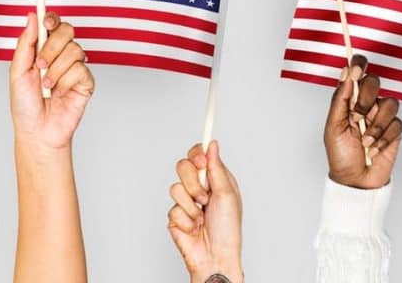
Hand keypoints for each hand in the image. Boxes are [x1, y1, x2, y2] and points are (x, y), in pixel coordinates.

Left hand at [9, 12, 93, 151]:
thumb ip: (26, 43)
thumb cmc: (25, 105)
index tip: (46, 21)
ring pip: (74, 50)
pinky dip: (65, 82)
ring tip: (47, 86)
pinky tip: (59, 94)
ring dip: (56, 70)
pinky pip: (80, 69)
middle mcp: (60, 55)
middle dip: (52, 46)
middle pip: (67, 31)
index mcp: (43, 49)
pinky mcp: (85, 81)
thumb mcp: (17, 71)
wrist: (36, 132)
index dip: (52, 18)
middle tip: (40, 64)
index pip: (53, 24)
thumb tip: (31, 16)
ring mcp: (74, 67)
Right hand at [167, 141, 243, 282]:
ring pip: (175, 188)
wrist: (215, 257)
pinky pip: (173, 209)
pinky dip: (187, 220)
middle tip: (204, 197)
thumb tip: (212, 144)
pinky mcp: (175, 216)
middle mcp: (199, 187)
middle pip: (182, 166)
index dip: (196, 154)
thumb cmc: (227, 230)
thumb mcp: (227, 195)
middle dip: (193, 183)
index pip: (199, 155)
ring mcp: (185, 201)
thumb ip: (217, 168)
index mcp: (214, 179)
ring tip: (202, 218)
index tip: (201, 161)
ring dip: (191, 206)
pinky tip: (195, 228)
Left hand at [324, 55, 401, 188]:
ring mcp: (381, 116)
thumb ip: (340, 100)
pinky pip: (397, 124)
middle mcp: (366, 104)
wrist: (355, 180)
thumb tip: (345, 74)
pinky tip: (374, 149)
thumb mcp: (333, 127)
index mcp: (349, 100)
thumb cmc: (340, 155)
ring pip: (390, 103)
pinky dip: (384, 138)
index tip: (356, 67)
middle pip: (375, 82)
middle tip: (356, 117)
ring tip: (365, 140)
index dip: (358, 64)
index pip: (356, 73)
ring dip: (375, 124)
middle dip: (366, 99)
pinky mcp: (395, 131)